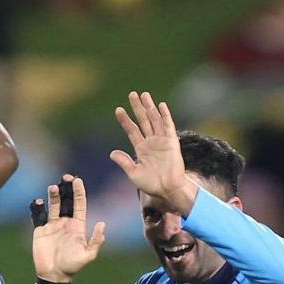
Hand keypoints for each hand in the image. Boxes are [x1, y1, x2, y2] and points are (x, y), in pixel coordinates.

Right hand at [31, 175, 105, 282]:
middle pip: (66, 200)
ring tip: (53, 187)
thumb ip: (96, 241)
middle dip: (66, 188)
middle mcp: (65, 222)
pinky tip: (39, 202)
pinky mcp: (40, 229)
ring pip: (53, 205)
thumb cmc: (72, 266)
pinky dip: (37, 207)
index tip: (77, 180)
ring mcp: (52, 225)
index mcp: (78, 225)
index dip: (79, 192)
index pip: (79, 204)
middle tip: (65, 177)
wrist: (53, 275)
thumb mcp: (88, 255)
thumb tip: (102, 224)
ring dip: (53, 195)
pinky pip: (38, 215)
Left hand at [111, 91, 197, 214]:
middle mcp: (151, 142)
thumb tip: (112, 153)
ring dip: (150, 107)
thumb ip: (124, 162)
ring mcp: (162, 141)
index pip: (131, 130)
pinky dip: (165, 115)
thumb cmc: (152, 185)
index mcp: (141, 149)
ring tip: (144, 95)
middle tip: (132, 94)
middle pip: (143, 121)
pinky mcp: (172, 142)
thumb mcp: (133, 173)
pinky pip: (168, 126)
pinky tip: (161, 105)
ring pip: (154, 120)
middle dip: (137, 108)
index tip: (118, 109)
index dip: (125, 120)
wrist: (168, 190)